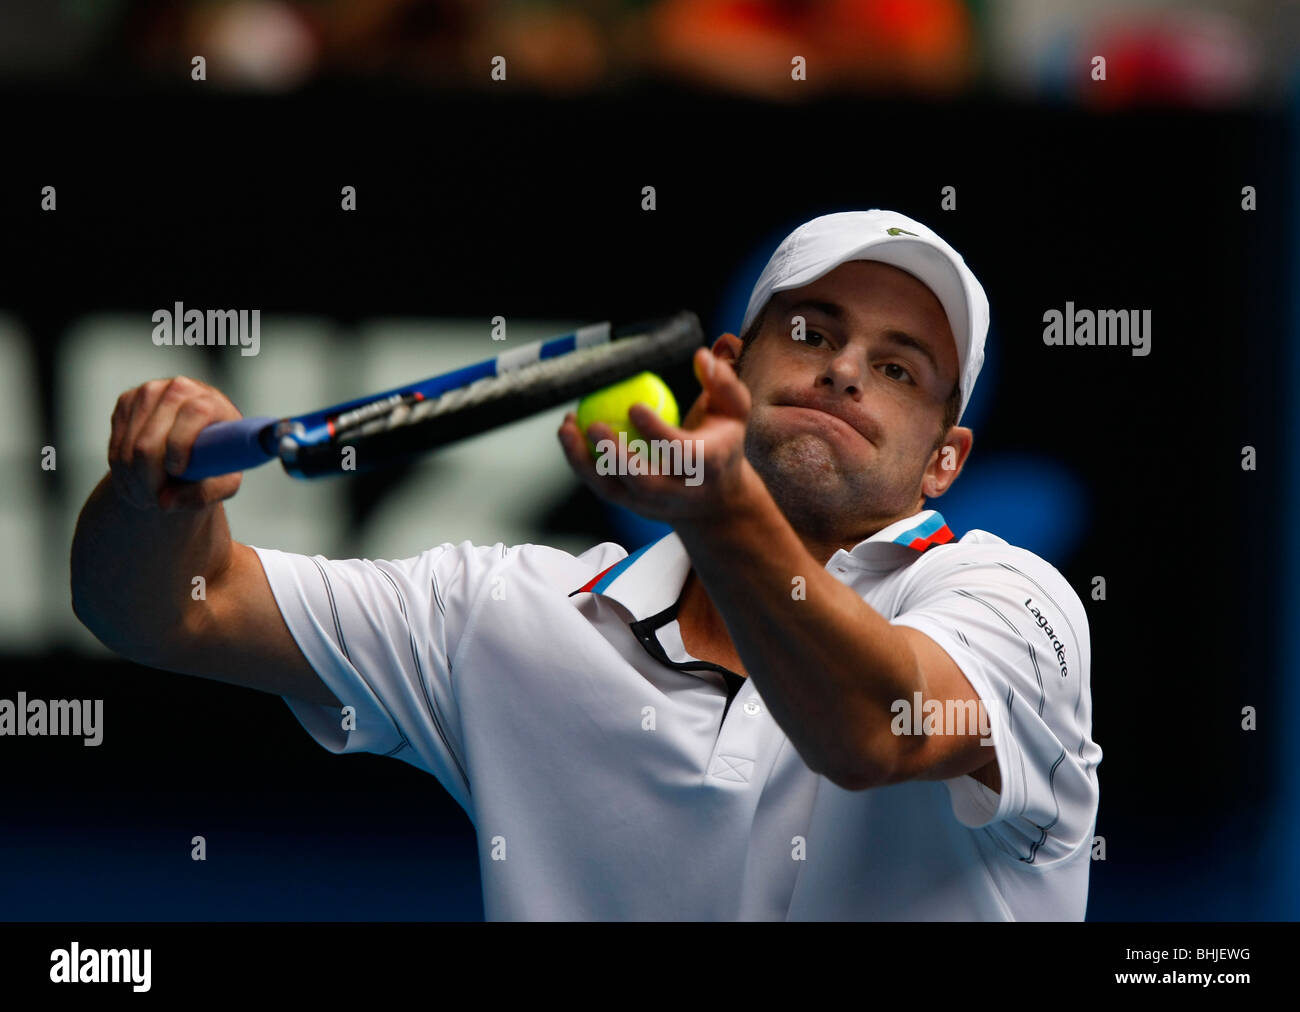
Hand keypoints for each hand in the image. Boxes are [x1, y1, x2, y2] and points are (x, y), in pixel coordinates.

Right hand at [108, 376, 243, 510]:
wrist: (193, 444)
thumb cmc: (215, 462)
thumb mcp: (223, 483)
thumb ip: (202, 495)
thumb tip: (164, 501)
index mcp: (213, 402)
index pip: (194, 413)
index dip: (181, 445)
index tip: (177, 472)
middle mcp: (180, 389)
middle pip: (150, 441)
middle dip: (149, 480)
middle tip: (156, 500)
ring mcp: (149, 392)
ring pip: (128, 448)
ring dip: (134, 481)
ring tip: (148, 496)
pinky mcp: (127, 400)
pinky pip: (115, 445)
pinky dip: (122, 472)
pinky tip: (137, 481)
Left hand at [557, 346, 755, 524]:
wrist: (716, 501)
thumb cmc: (722, 443)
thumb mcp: (734, 412)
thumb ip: (722, 383)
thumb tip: (701, 356)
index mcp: (708, 466)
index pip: (681, 453)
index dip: (656, 433)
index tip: (634, 407)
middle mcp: (679, 492)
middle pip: (644, 480)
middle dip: (615, 455)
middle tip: (593, 424)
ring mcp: (653, 504)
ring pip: (614, 489)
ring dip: (585, 461)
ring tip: (566, 427)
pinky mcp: (632, 507)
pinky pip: (601, 487)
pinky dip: (580, 463)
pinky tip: (568, 434)